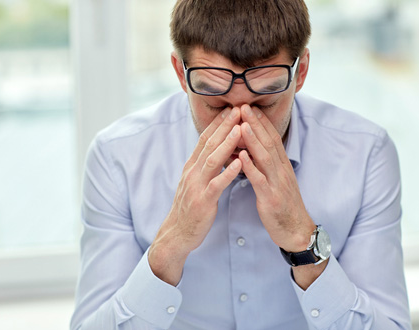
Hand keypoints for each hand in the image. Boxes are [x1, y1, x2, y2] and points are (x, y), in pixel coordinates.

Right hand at [149, 107, 242, 284]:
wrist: (177, 233)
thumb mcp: (194, 182)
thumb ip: (203, 166)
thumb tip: (214, 150)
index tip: (230, 108)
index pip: (204, 139)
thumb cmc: (190, 208)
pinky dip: (228, 172)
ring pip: (212, 160)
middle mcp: (192, 172)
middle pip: (209, 144)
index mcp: (191, 167)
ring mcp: (196, 186)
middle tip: (237, 109)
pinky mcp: (203, 201)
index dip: (217, 123)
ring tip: (240, 129)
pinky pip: (216, 184)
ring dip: (226, 143)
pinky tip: (240, 162)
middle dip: (224, 126)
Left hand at [239, 104, 315, 252]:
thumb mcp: (277, 181)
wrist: (296, 231)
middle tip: (243, 106)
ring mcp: (277, 184)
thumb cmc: (283, 206)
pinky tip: (241, 156)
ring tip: (241, 124)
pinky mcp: (271, 198)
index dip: (261, 122)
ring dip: (253, 140)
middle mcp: (281, 171)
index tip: (249, 107)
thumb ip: (267, 166)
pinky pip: (260, 180)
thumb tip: (253, 151)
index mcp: (282, 166)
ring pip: (265, 158)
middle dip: (255, 123)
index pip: (272, 139)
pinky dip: (251, 167)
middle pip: (268, 143)